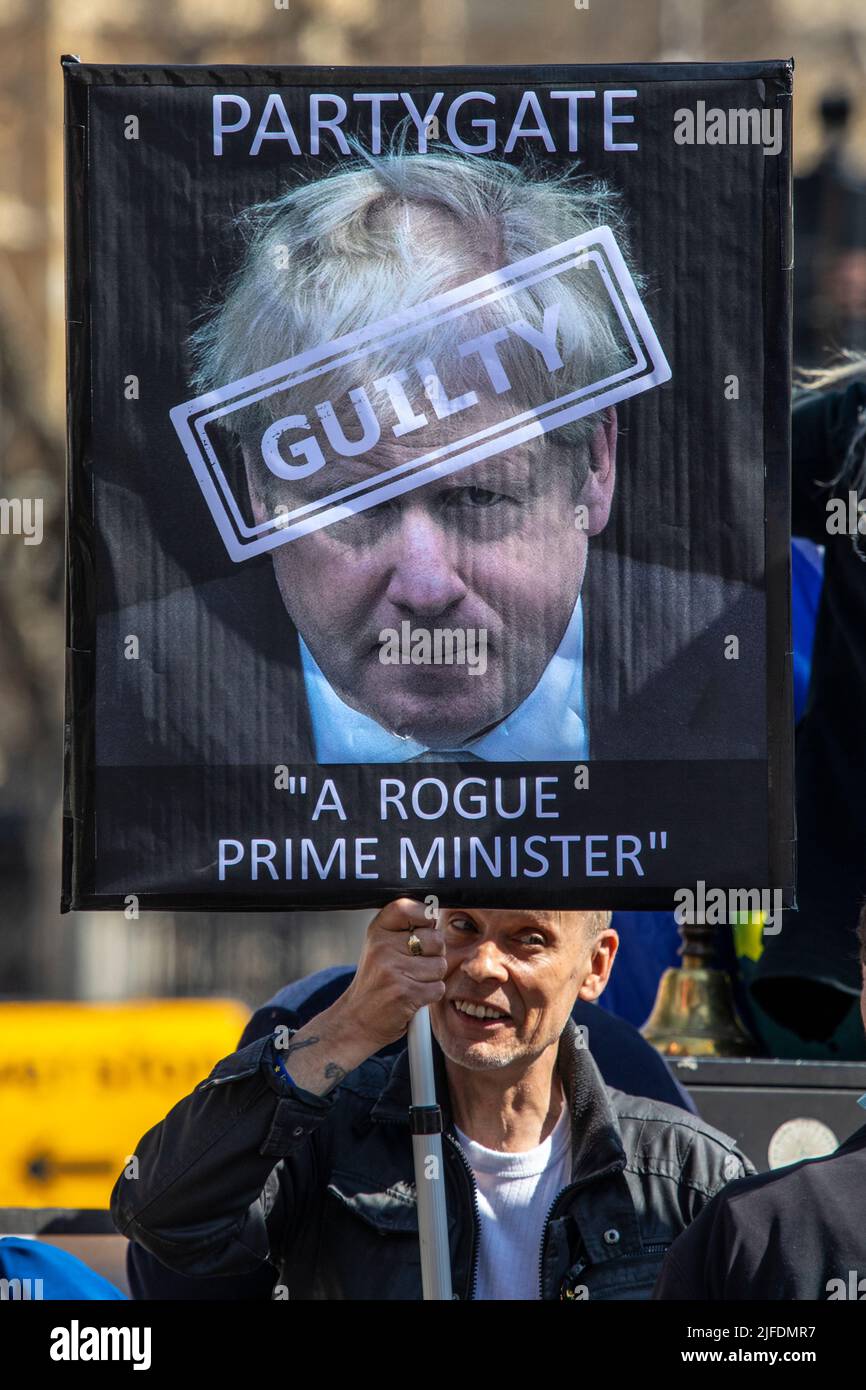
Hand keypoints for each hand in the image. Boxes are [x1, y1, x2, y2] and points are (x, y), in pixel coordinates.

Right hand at [336, 897, 447, 1051]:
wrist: (356, 1020)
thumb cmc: (376, 982)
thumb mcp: (380, 947)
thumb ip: (405, 929)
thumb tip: (435, 913)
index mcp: (377, 931)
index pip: (408, 907)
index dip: (424, 916)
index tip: (423, 929)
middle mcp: (383, 947)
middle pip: (436, 939)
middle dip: (434, 954)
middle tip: (415, 966)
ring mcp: (393, 970)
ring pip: (440, 965)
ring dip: (433, 977)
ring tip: (412, 982)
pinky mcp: (405, 993)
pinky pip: (438, 987)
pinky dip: (431, 994)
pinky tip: (413, 996)